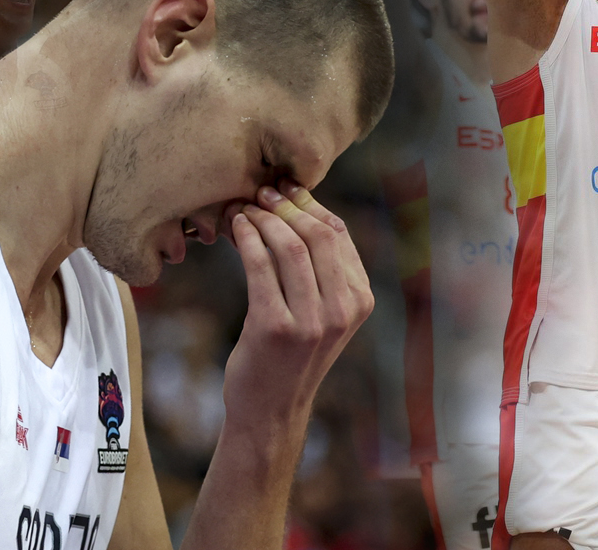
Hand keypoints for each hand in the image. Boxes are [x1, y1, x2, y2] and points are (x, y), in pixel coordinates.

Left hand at [223, 182, 372, 426]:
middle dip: (286, 205)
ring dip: (264, 218)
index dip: (310, 204)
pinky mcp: (275, 327)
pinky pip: (260, 266)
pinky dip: (246, 238)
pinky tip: (236, 227)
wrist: (271, 410)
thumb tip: (304, 210)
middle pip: (317, 235)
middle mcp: (343, 310)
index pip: (338, 235)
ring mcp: (311, 321)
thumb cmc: (291, 356)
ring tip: (245, 207)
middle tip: (262, 190)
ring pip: (290, 246)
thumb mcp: (326, 314)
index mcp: (361, 300)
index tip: (287, 187)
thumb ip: (326, 272)